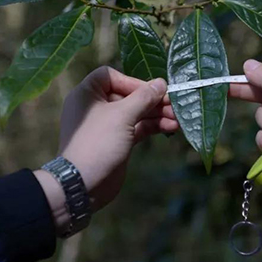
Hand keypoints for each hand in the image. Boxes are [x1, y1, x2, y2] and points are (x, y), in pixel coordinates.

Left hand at [34, 67, 177, 234]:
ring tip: (178, 119)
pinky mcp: (118, 140)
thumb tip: (161, 83)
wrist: (83, 185)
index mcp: (87, 94)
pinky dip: (153, 126)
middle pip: (128, 95)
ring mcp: (108, 125)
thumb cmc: (98, 143)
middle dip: (152, 100)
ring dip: (157, 114)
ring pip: (136, 112)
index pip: (111, 76)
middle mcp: (96, 106)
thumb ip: (143, 97)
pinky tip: (172, 127)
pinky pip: (137, 127)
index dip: (132, 81)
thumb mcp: (122, 116)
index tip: (150, 91)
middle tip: (174, 105)